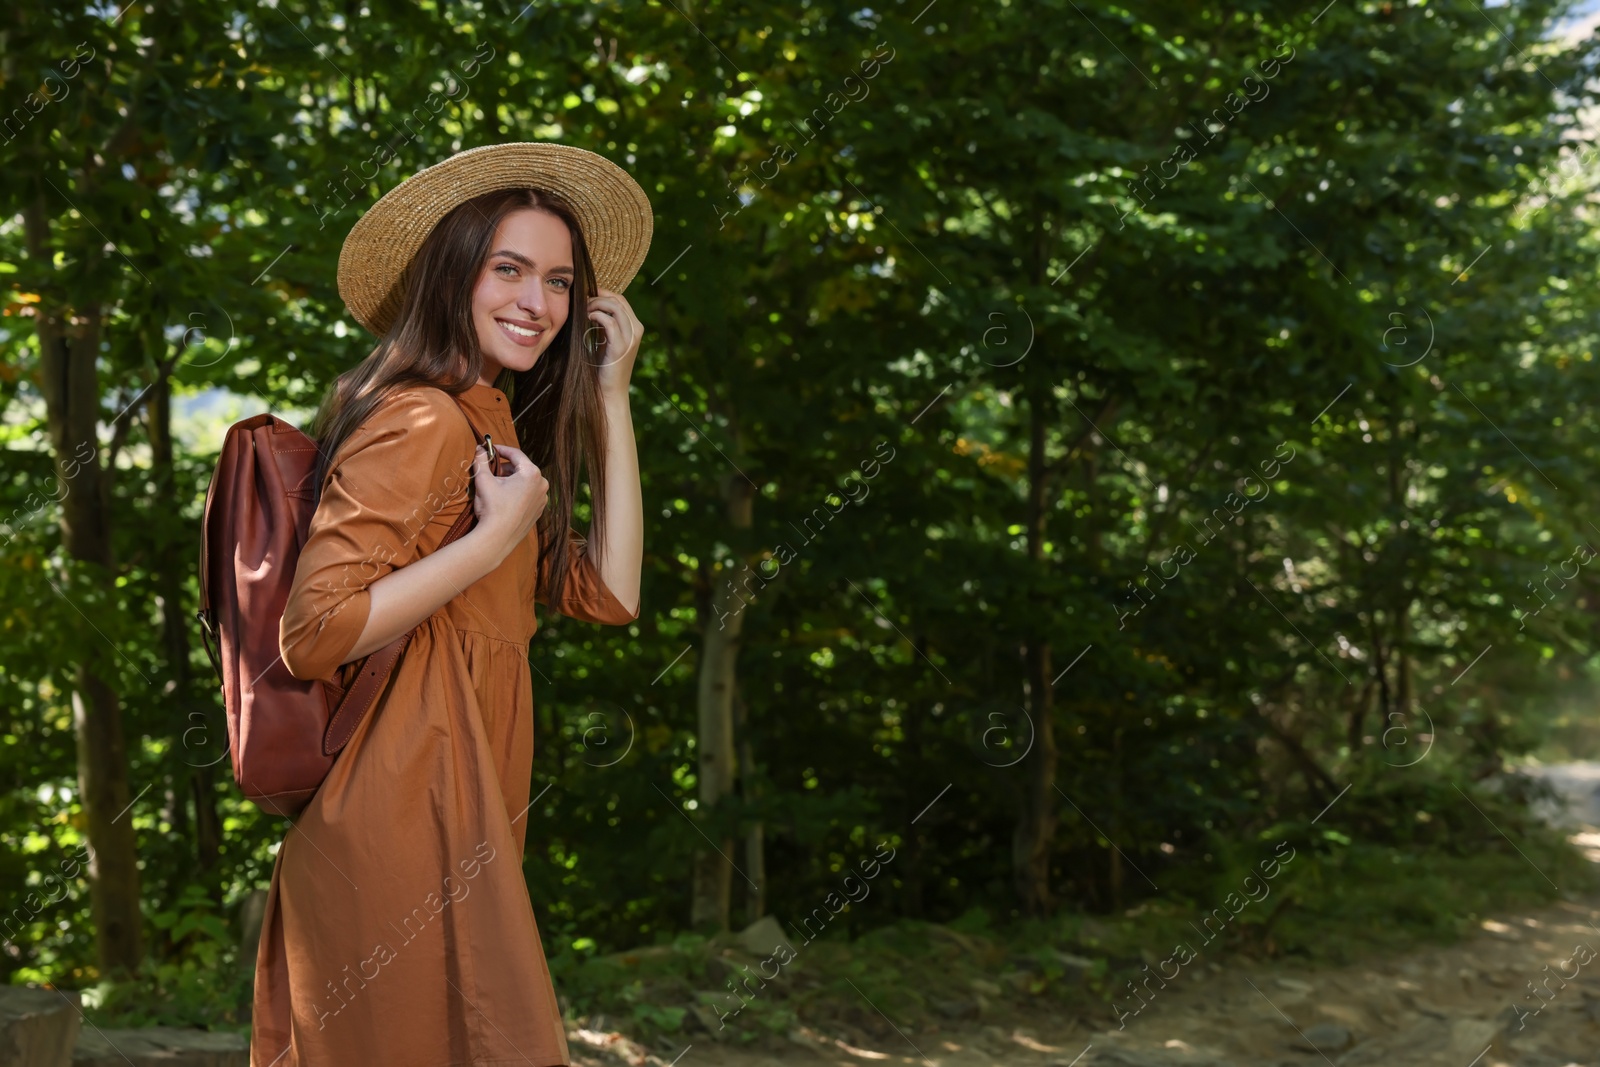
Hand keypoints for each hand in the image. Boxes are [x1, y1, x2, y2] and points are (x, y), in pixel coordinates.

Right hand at [469, 443, 546, 563]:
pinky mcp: (538, 510)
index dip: (501, 449)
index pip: (515, 454)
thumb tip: (479, 449)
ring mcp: (542, 499)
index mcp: (531, 473)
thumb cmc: (492, 508)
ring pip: (525, 482)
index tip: (490, 449)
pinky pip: (528, 495)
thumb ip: (481, 461)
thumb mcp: (483, 480)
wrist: (497, 538)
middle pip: (521, 468)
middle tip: (489, 470)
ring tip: (495, 486)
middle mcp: (542, 484)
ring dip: (511, 480)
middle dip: (504, 468)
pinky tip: (503, 499)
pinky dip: (517, 492)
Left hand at [587, 287, 643, 396]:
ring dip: (596, 304)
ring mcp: (631, 338)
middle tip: (582, 301)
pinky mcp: (621, 347)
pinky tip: (587, 318)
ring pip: (615, 307)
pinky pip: (610, 322)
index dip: (603, 293)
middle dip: (598, 296)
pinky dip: (597, 316)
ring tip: (583, 309)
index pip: (621, 300)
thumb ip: (604, 324)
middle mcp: (636, 330)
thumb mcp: (605, 340)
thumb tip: (591, 305)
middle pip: (618, 300)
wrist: (609, 391)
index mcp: (635, 327)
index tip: (586, 294)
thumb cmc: (604, 366)